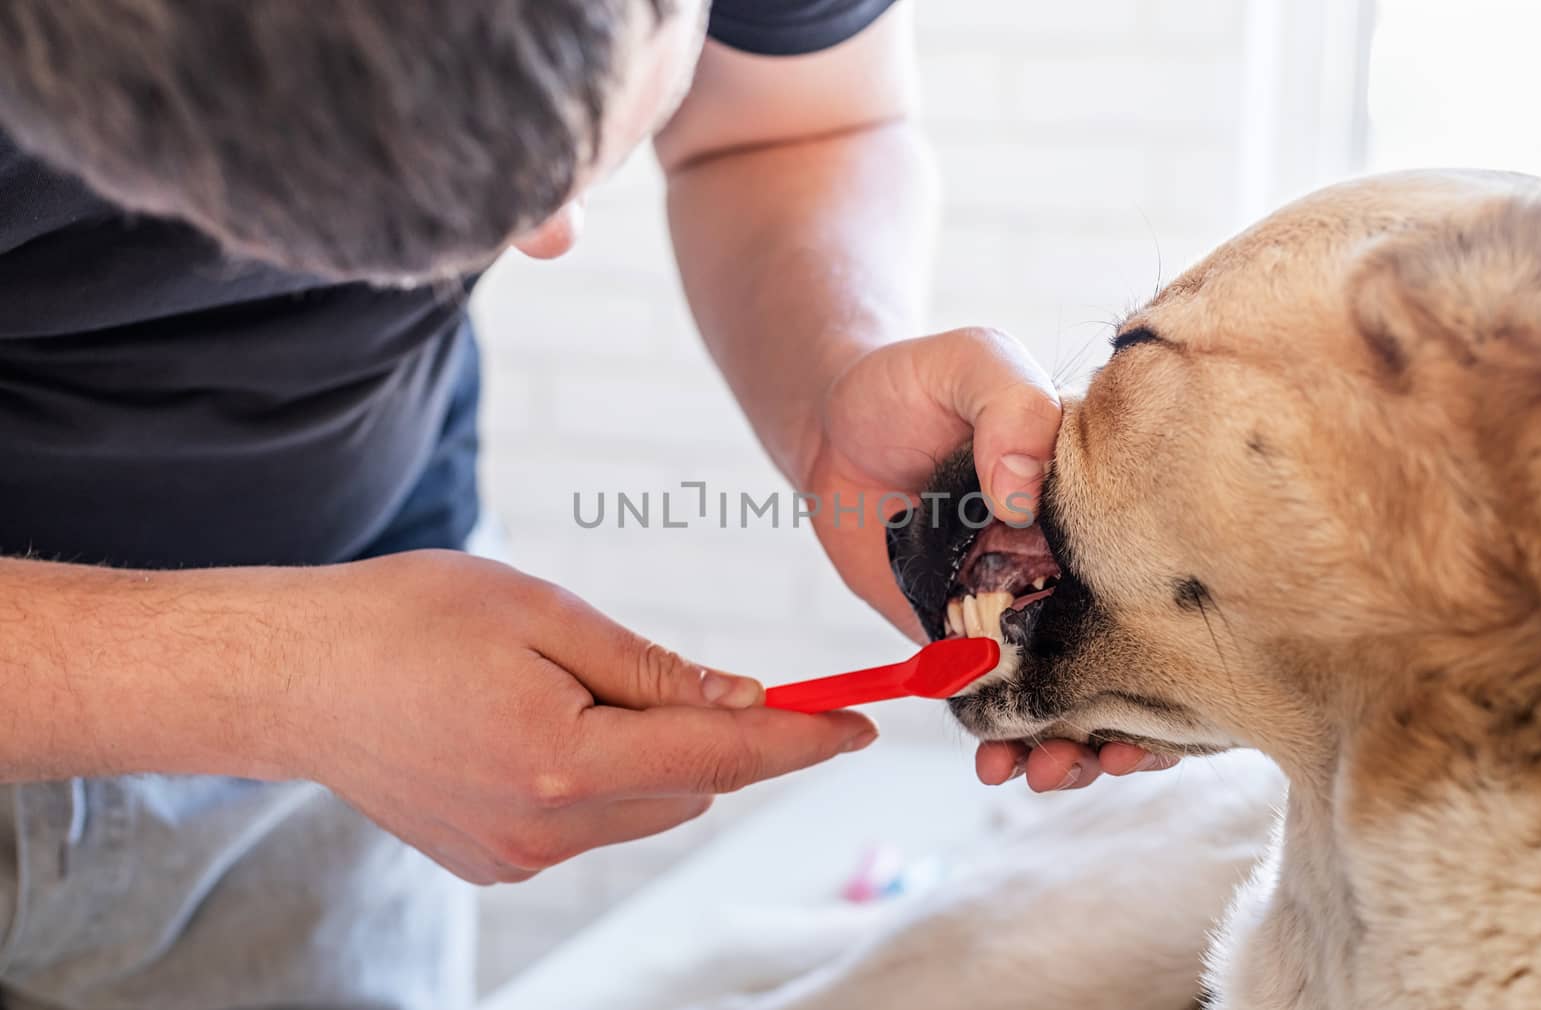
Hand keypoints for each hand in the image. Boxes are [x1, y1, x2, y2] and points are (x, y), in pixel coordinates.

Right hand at [282, 551, 875, 883]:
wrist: (292, 678)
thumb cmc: (407, 621)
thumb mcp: (541, 616)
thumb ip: (652, 671)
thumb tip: (743, 705)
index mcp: (563, 762)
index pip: (722, 760)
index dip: (801, 742)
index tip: (863, 725)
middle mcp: (545, 830)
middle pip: (689, 788)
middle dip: (707, 734)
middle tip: (656, 669)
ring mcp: (516, 858)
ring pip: (642, 806)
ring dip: (647, 756)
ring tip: (559, 687)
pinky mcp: (493, 863)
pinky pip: (588, 822)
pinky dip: (596, 777)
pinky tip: (529, 726)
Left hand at [801, 326, 1174, 787]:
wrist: (830, 422)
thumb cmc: (913, 382)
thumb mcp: (970, 363)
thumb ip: (1007, 407)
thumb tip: (1023, 491)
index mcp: (1099, 506)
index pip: (1165, 578)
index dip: (1181, 641)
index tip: (1177, 691)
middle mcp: (1072, 565)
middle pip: (1126, 656)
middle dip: (1133, 722)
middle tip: (1110, 755)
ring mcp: (1019, 609)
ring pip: (1066, 695)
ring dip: (1070, 747)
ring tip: (1046, 772)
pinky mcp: (962, 639)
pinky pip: (994, 701)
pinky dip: (1001, 740)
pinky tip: (994, 763)